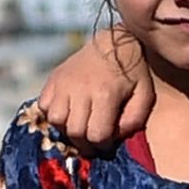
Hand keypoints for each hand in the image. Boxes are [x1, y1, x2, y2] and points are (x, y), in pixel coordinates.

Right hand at [35, 29, 148, 145]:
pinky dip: (53, 114)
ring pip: (55, 120)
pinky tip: (68, 112)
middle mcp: (80, 89)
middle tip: (94, 140)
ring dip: (67, 129)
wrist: (114, 43)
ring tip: (80, 125)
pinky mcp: (53, 78)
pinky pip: (43, 106)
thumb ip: (134, 120)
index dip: (103, 145)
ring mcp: (63, 83)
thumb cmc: (133, 73)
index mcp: (105, 94)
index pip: (96, 135)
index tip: (108, 142)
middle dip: (85, 143)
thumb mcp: (144, 96)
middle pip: (74, 131)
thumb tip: (114, 138)